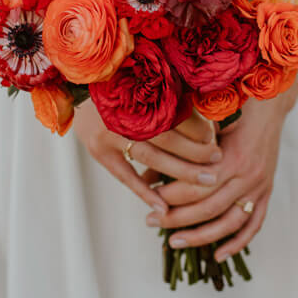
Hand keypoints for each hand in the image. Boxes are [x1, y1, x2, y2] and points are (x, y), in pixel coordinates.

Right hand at [72, 103, 221, 214]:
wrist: (79, 91)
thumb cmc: (124, 89)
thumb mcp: (145, 88)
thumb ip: (174, 102)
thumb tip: (214, 125)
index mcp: (138, 92)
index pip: (176, 113)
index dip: (200, 128)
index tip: (217, 139)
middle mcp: (124, 112)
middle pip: (168, 137)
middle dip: (196, 152)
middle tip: (218, 161)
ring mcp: (109, 133)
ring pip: (151, 156)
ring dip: (181, 172)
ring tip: (207, 181)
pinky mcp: (99, 151)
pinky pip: (126, 176)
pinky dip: (145, 192)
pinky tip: (164, 208)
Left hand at [147, 97, 289, 260]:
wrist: (270, 105)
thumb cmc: (233, 109)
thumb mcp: (205, 125)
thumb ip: (179, 150)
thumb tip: (145, 174)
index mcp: (232, 157)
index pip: (196, 186)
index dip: (170, 196)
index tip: (149, 201)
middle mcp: (248, 175)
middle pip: (209, 208)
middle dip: (177, 218)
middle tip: (151, 221)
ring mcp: (259, 186)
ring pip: (230, 223)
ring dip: (201, 237)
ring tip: (174, 242)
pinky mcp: (267, 192)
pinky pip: (254, 224)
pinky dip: (237, 243)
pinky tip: (218, 255)